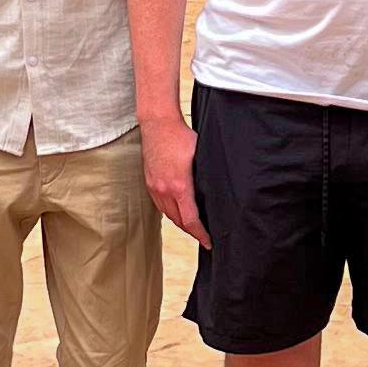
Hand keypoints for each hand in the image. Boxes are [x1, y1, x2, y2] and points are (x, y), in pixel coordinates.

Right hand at [142, 117, 208, 246]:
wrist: (157, 124)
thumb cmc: (182, 136)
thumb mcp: (200, 156)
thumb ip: (204, 178)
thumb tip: (218, 192)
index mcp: (180, 186)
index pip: (191, 220)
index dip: (201, 234)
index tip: (209, 242)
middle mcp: (164, 190)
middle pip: (179, 222)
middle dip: (192, 232)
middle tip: (204, 237)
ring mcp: (154, 187)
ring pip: (169, 215)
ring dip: (181, 223)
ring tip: (193, 227)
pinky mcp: (149, 182)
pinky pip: (160, 205)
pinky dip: (170, 212)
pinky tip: (178, 211)